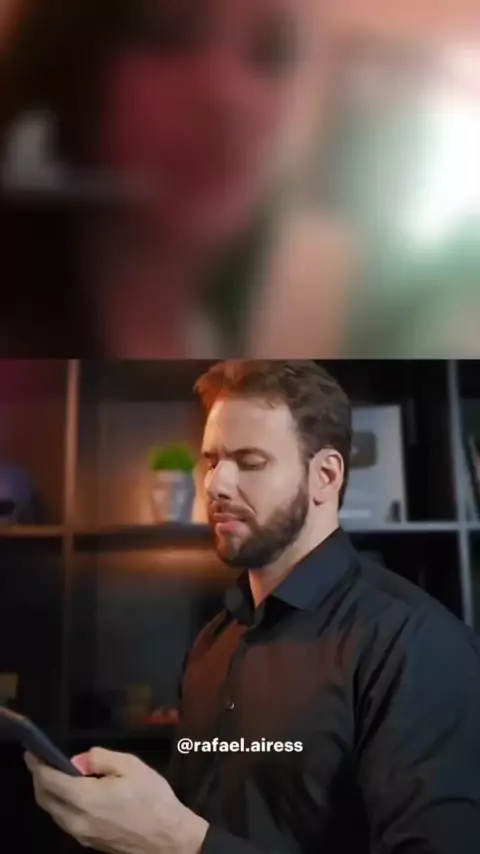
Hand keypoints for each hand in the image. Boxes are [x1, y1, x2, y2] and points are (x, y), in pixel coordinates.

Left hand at [24, 748, 208, 853]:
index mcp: (85, 799)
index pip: (50, 781)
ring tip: (54, 775)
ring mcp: (81, 835)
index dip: (38, 765)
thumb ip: (101, 759)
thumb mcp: (131, 766)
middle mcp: (76, 820)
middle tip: (40, 762)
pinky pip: (65, 821)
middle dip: (39, 779)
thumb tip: (79, 761)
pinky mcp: (88, 843)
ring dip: (48, 793)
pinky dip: (60, 805)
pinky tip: (71, 795)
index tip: (32, 753)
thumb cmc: (152, 799)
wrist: (168, 840)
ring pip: (53, 812)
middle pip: (45, 799)